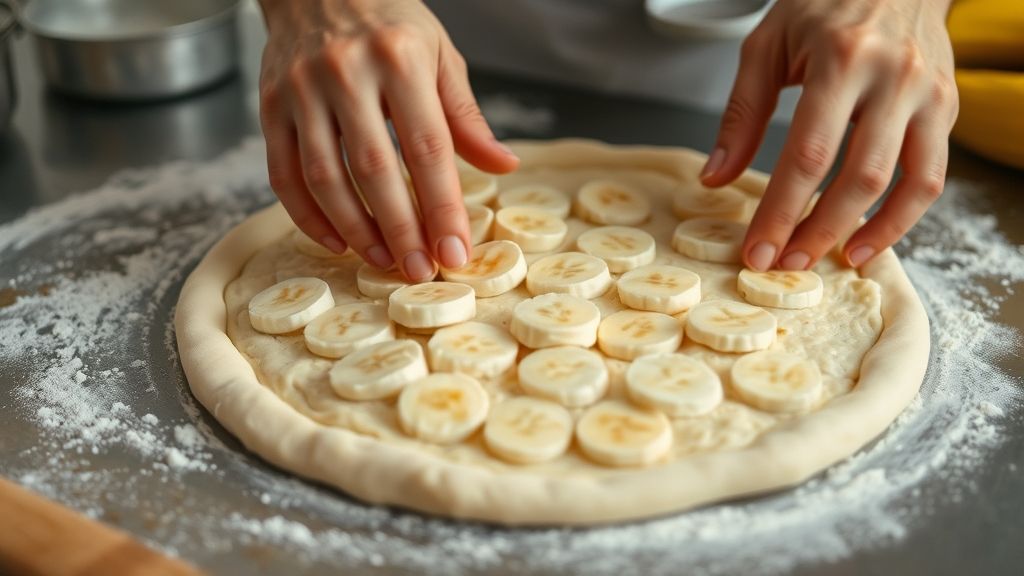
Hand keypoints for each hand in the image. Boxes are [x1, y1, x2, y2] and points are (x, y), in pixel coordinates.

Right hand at [257, 0, 518, 280]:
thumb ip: (465, 115)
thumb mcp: (439, 55)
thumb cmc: (389, 22)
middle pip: (374, 170)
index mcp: (399, 60)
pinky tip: (336, 240)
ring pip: (325, 177)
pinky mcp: (269, 106)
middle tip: (420, 270)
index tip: (456, 251)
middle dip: (401, 230)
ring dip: (355, 230)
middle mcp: (345, 73)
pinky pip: (283, 174)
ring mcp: (300, 91)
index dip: (442, 206)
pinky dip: (307, 216)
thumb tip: (504, 166)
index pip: (427, 148)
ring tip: (383, 261)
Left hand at [702, 0, 957, 269]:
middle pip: (858, 176)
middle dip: (818, 230)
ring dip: (866, 231)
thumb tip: (715, 178)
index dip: (781, 210)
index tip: (757, 249)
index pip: (808, 154)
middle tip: (785, 264)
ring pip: (907, 182)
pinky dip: (903, 216)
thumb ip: (741, 114)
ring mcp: (928, 94)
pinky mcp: (946, 108)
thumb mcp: (767, 45)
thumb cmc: (824, 4)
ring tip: (828, 260)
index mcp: (843, 58)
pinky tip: (868, 238)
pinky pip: (931, 176)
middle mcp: (894, 77)